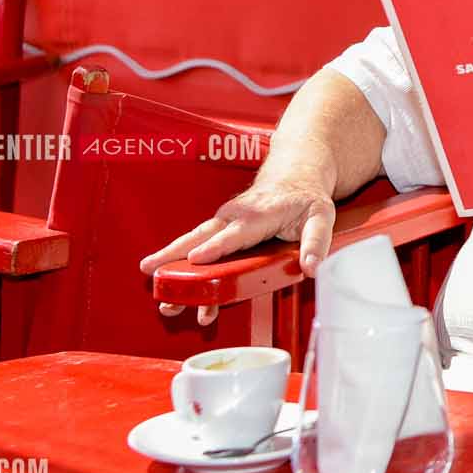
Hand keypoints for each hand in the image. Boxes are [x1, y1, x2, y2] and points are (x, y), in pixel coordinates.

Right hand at [138, 177, 337, 323]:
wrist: (293, 176)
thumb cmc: (305, 198)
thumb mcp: (321, 216)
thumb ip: (316, 241)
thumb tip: (311, 267)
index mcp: (258, 214)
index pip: (235, 233)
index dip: (217, 247)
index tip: (197, 258)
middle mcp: (234, 217)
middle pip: (200, 237)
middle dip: (175, 256)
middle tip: (152, 272)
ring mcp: (223, 224)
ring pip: (192, 245)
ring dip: (171, 267)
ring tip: (159, 295)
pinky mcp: (218, 232)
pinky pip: (197, 250)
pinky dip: (182, 270)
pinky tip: (176, 297)